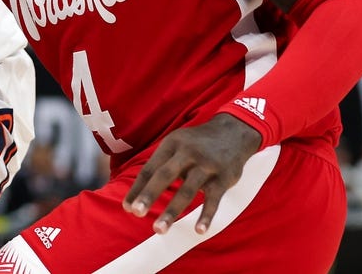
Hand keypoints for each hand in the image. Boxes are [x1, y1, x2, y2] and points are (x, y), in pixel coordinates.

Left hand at [122, 113, 261, 234]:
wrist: (234, 131)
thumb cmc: (197, 143)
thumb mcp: (177, 144)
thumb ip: (160, 164)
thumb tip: (138, 193)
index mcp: (171, 144)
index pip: (150, 169)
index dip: (138, 188)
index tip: (127, 207)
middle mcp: (187, 153)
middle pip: (164, 176)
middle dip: (149, 195)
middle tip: (136, 213)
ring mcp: (207, 165)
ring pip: (187, 191)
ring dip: (171, 211)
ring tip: (159, 230)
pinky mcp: (224, 178)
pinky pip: (214, 200)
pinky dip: (206, 216)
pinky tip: (199, 231)